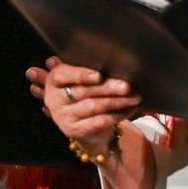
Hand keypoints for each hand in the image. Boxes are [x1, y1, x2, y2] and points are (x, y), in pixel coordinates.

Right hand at [26, 57, 141, 152]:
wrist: (83, 126)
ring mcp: (63, 117)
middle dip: (107, 88)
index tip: (98, 75)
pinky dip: (117, 114)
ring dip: (117, 101)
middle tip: (126, 86)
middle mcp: (54, 100)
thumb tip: (106, 57)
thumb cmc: (83, 95)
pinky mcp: (74, 131)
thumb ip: (84, 68)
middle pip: (82, 91)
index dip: (80, 75)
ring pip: (93, 106)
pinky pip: (99, 121)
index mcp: (53, 82)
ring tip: (134, 97)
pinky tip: (129, 108)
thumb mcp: (79, 80)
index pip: (61, 75)